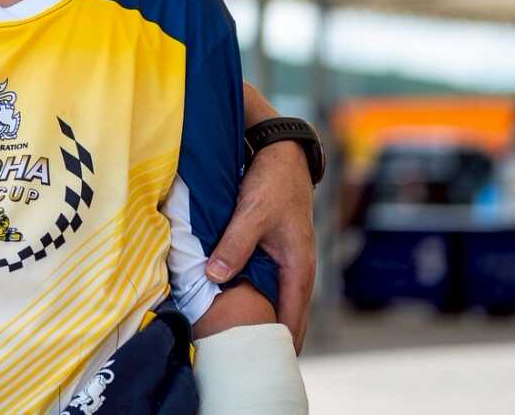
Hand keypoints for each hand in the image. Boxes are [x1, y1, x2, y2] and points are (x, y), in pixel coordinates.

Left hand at [206, 141, 315, 351]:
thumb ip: (234, 245)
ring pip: (275, 300)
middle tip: (242, 357)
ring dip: (260, 316)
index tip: (258, 362)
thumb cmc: (273, 182)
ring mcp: (287, 262)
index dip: (277, 343)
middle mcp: (297, 270)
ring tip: (236, 339)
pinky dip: (255, 297)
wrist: (281, 152)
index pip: (292, 321)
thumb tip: (214, 277)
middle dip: (268, 337)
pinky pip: (267, 283)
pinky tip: (234, 304)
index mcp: (299, 268)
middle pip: (287, 317)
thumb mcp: (252, 213)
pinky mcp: (274, 252)